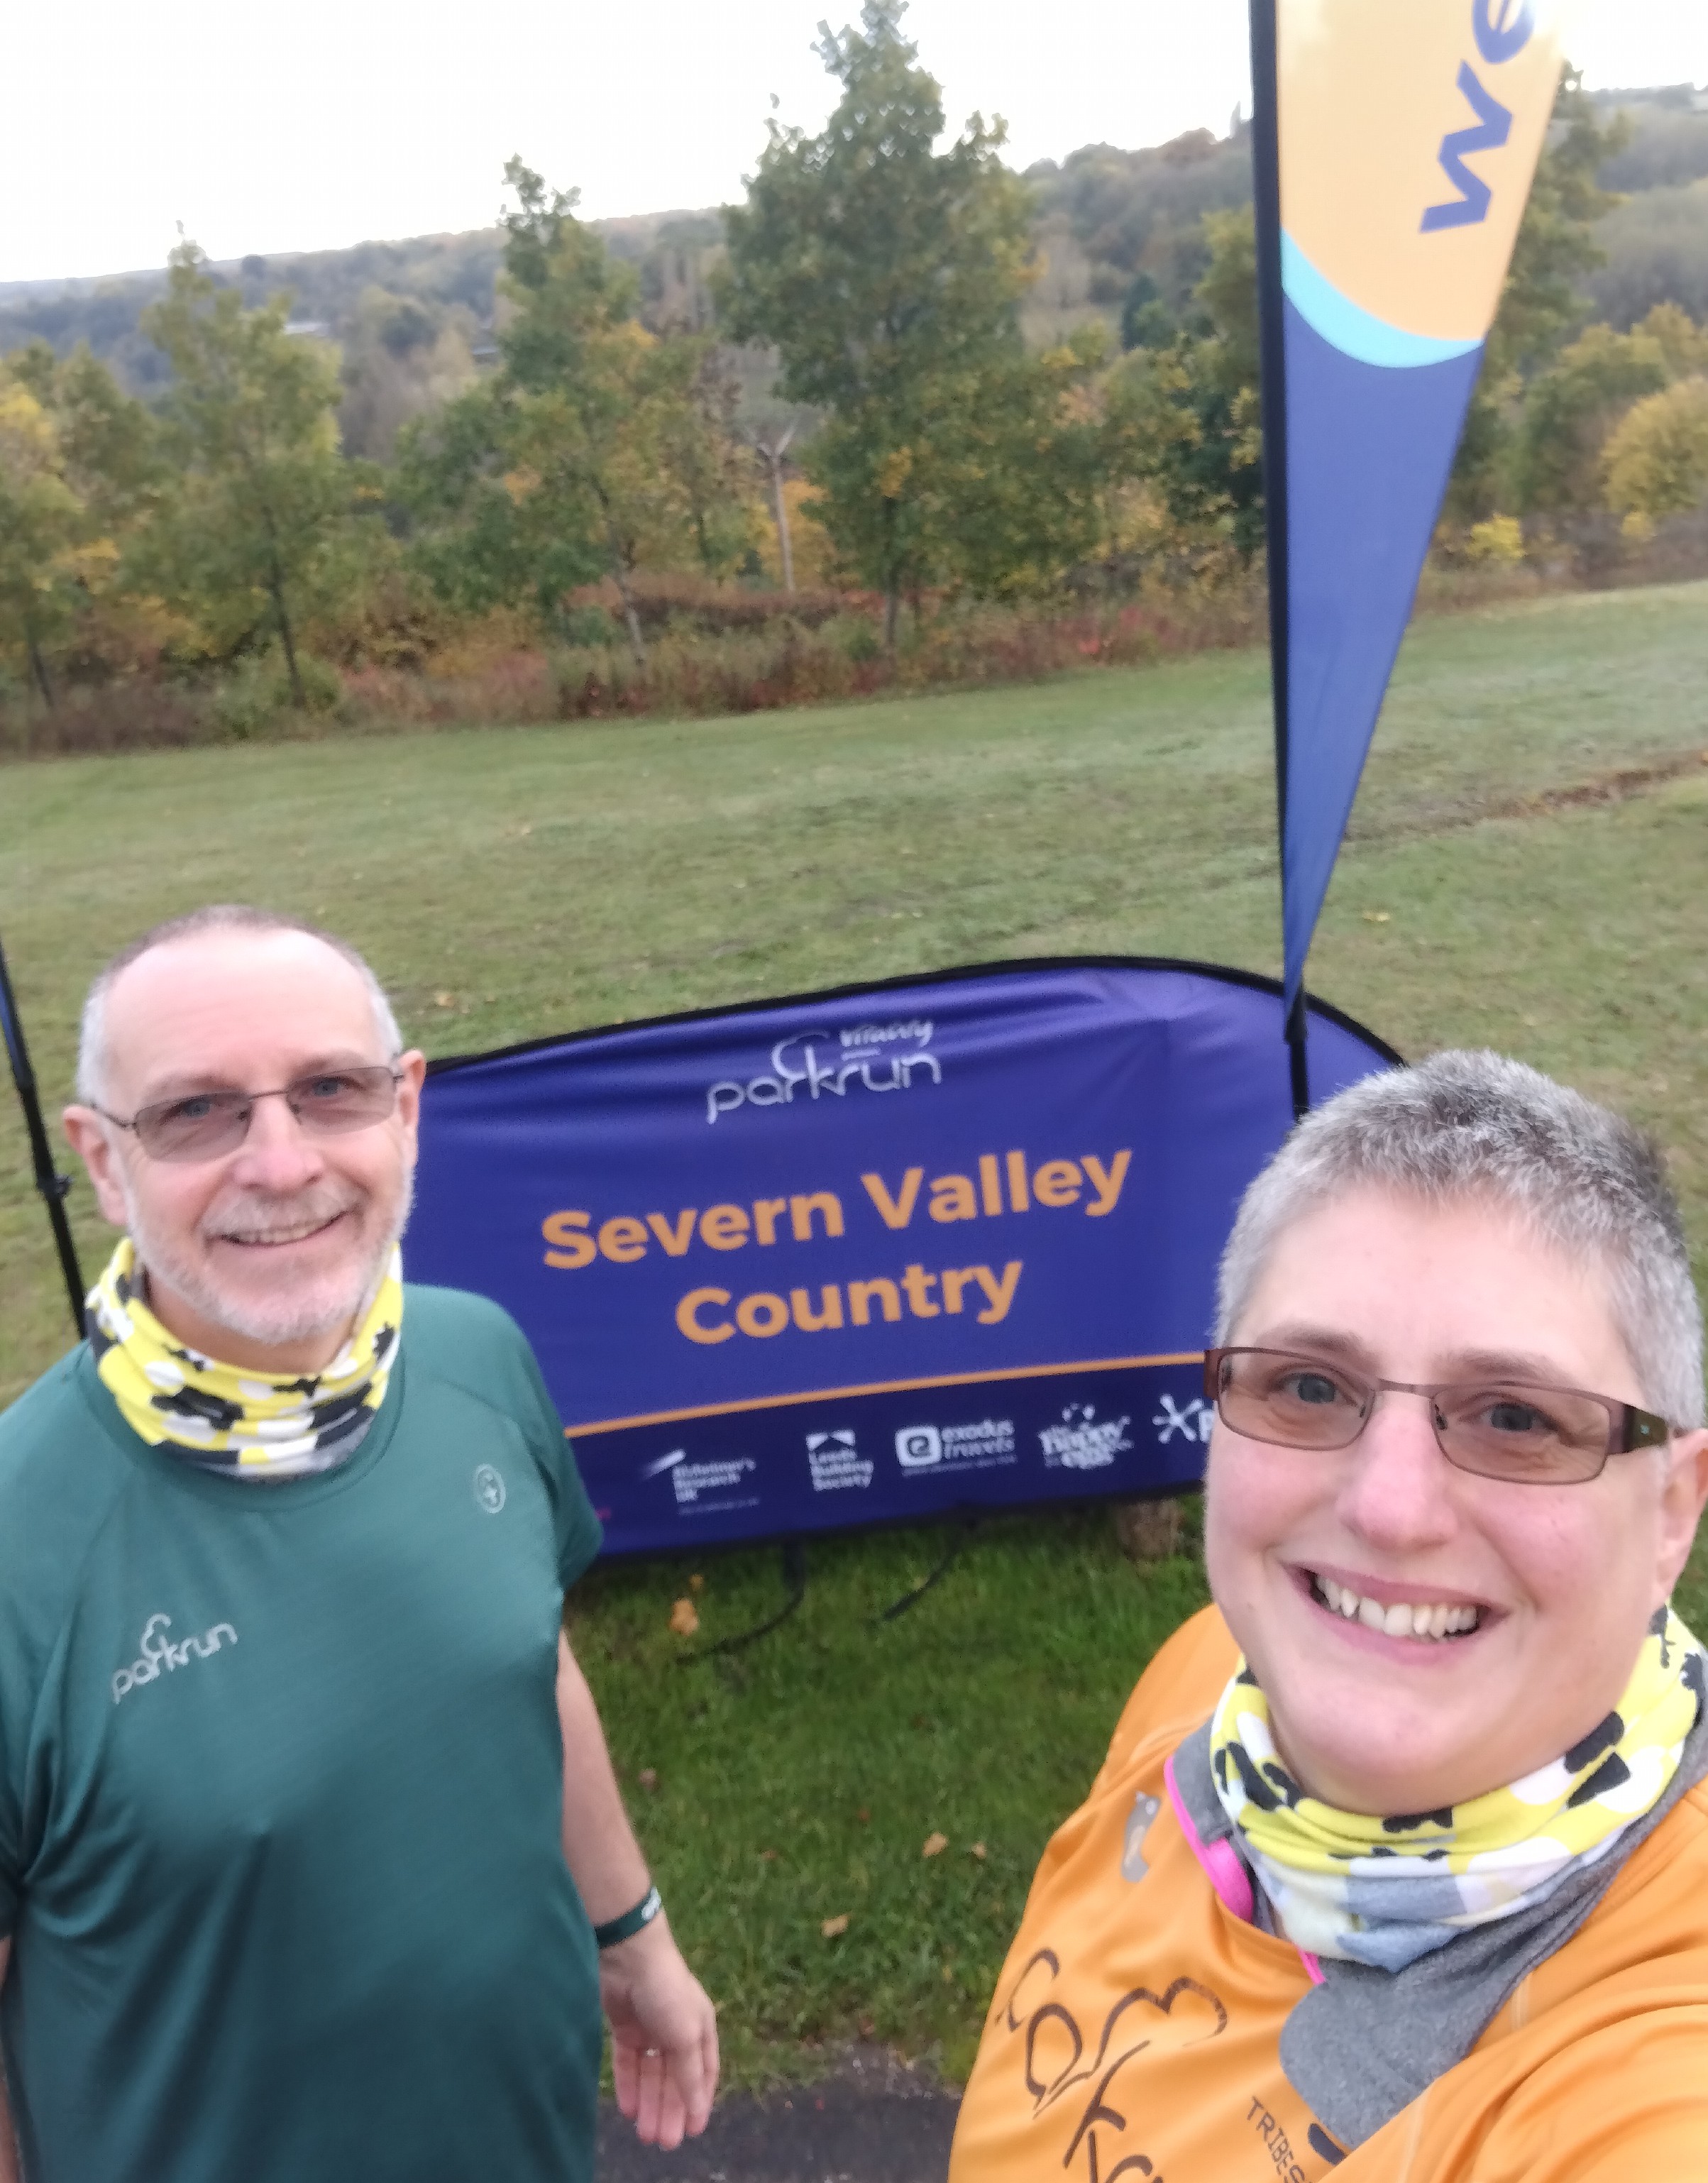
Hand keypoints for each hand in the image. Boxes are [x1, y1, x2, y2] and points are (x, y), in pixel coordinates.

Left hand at [600, 1913, 718, 2147]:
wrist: (629, 1956)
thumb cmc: (668, 1993)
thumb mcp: (686, 2035)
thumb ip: (689, 2073)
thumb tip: (697, 2109)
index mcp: (701, 2027)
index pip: (703, 2073)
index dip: (698, 2102)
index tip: (692, 2132)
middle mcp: (677, 2029)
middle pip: (674, 2078)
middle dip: (670, 2109)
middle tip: (663, 2142)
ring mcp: (650, 2028)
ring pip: (651, 2074)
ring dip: (649, 2103)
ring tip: (644, 2134)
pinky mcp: (626, 2027)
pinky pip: (629, 2062)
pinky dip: (629, 2084)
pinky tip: (627, 2109)